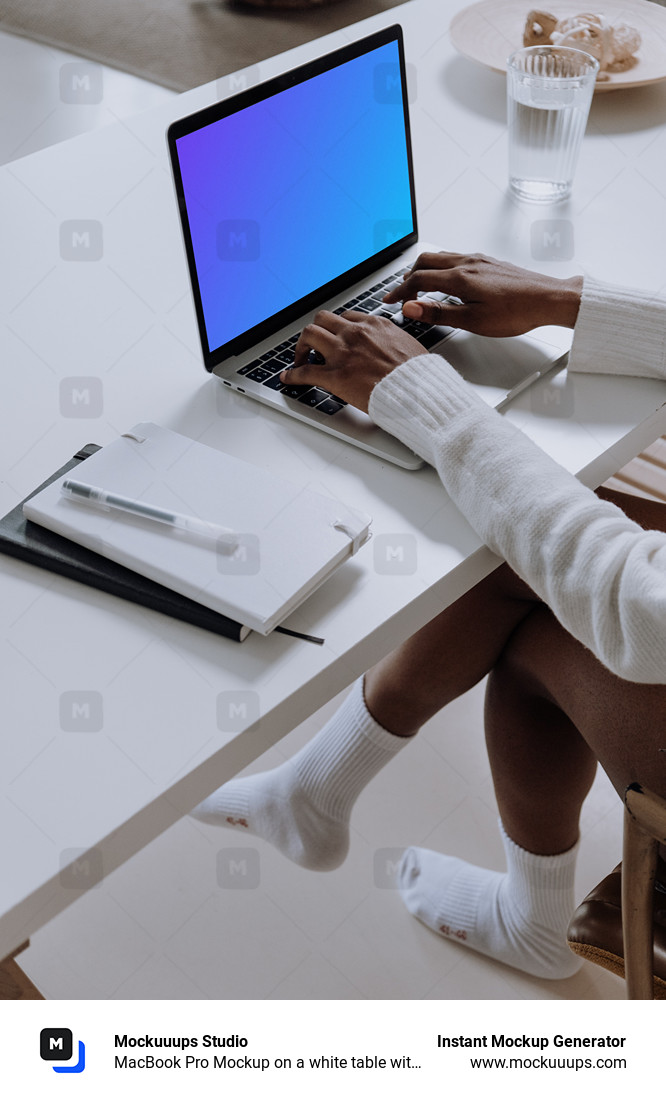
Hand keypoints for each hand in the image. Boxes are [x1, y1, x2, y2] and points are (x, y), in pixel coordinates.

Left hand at [280, 310, 423, 412]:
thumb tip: (393, 346)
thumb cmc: (419, 375)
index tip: (333, 336)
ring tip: (299, 359)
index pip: (346, 317)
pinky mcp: (335, 376)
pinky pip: (305, 372)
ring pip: (309, 336)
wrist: (420, 392)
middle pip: (322, 320)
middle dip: (315, 332)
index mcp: (374, 325)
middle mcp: (355, 334)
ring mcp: (343, 353)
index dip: (336, 328)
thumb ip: (393, 341)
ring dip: (300, 347)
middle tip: (312, 346)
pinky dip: (293, 375)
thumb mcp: (409, 345)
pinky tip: (288, 378)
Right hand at [383, 252, 582, 336]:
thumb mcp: (473, 321)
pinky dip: (441, 266)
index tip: (389, 302)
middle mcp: (467, 263)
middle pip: (425, 262)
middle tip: (401, 295)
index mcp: (460, 278)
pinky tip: (447, 280)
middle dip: (408, 278)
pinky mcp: (488, 261)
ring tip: (418, 286)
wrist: (548, 299)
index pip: (418, 281)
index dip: (399, 292)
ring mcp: (478, 260)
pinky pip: (455, 257)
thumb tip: (411, 308)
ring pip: (440, 257)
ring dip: (423, 269)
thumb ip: (439, 313)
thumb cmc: (517, 312)